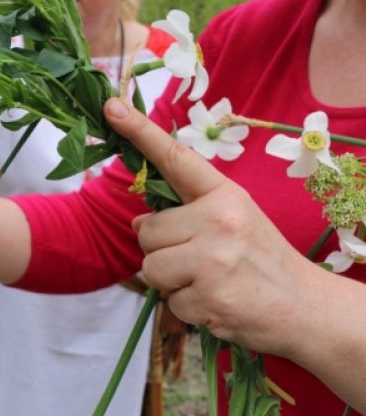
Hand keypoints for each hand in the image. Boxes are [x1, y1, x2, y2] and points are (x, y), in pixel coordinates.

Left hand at [103, 98, 322, 355]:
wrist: (304, 306)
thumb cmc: (260, 258)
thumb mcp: (233, 220)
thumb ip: (186, 215)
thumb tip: (138, 223)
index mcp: (224, 196)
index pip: (175, 159)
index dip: (140, 133)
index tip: (112, 107)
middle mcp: (218, 221)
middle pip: (148, 232)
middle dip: (163, 251)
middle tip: (201, 261)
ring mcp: (213, 261)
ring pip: (151, 268)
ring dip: (171, 282)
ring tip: (208, 282)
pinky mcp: (210, 298)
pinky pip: (169, 302)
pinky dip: (187, 308)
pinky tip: (216, 303)